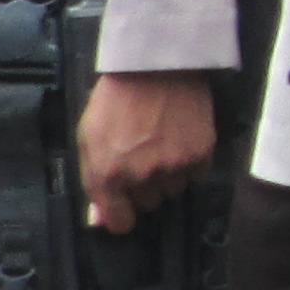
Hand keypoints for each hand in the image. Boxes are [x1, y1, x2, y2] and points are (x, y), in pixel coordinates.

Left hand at [75, 69, 216, 233]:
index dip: (121, 215)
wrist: (154, 67)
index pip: (120, 223)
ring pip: (172, 191)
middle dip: (143, 187)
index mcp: (109, 175)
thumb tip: (99, 221)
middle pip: (148, 204)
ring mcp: (174, 168)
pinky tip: (178, 139)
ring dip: (166, 175)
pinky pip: (194, 176)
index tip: (123, 204)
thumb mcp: (88, 139)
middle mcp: (143, 178)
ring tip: (160, 144)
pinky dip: (188, 163)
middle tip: (140, 156)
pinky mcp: (201, 155)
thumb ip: (94, 182)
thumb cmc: (114, 101)